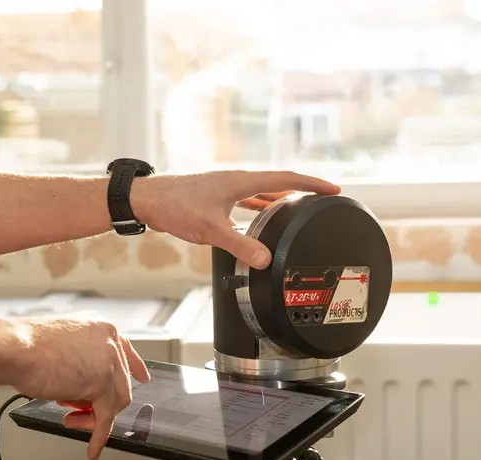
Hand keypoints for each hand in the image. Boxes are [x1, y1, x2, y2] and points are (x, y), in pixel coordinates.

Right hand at [11, 316, 149, 459]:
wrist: (15, 348)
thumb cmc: (25, 345)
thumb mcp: (62, 344)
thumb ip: (81, 360)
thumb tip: (83, 385)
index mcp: (101, 327)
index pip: (125, 351)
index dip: (134, 368)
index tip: (142, 377)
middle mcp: (109, 341)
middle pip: (120, 381)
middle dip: (101, 401)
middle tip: (80, 412)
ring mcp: (108, 361)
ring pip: (115, 401)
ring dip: (95, 417)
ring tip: (72, 420)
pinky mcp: (101, 383)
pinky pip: (106, 417)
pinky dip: (99, 435)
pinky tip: (93, 447)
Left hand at [132, 171, 339, 268]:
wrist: (146, 200)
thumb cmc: (175, 206)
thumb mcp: (211, 229)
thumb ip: (240, 245)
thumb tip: (265, 260)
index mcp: (241, 181)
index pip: (286, 179)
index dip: (312, 183)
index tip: (333, 189)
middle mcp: (236, 181)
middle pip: (278, 184)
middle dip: (301, 192)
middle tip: (321, 202)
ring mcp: (225, 189)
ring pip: (260, 194)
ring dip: (280, 202)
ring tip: (298, 213)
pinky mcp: (215, 199)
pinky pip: (246, 202)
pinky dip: (258, 210)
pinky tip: (259, 223)